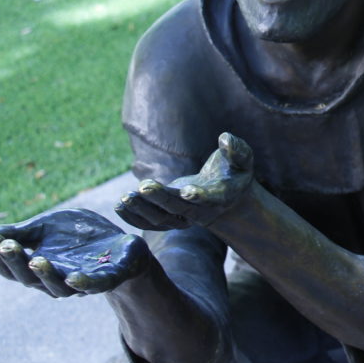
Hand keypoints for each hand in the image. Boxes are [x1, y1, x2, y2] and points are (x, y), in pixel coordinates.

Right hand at [0, 208, 148, 296]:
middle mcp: (55, 279)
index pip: (12, 267)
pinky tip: (73, 277)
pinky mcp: (107, 278)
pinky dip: (83, 284)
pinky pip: (94, 286)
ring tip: (36, 260)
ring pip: (59, 287)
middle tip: (6, 246)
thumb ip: (20, 233)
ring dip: (46, 275)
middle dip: (16, 262)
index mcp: (38, 266)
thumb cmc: (79, 238)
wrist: (122, 245)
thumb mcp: (47, 228)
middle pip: (30, 278)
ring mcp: (80, 281)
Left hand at [115, 132, 253, 230]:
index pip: (210, 198)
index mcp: (221, 196)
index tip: (187, 190)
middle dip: (160, 199)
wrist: (228, 197)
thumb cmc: (234, 172)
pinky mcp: (171, 218)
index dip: (199, 196)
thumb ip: (237, 149)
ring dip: (142, 210)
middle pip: (179, 209)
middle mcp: (202, 211)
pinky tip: (120, 206)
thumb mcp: (243, 159)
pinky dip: (135, 218)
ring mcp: (184, 218)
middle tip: (143, 186)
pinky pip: (151, 224)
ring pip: (162, 219)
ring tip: (124, 198)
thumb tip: (224, 138)